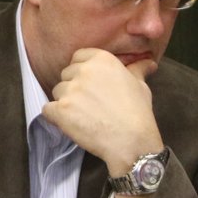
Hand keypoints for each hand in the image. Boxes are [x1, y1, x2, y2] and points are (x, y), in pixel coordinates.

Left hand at [41, 48, 164, 174]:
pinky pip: (47, 110)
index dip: (81, 71)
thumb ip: (137, 70)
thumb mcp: (140, 86)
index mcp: (101, 59)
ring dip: (65, 103)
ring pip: (56, 92)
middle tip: (89, 104)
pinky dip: (55, 117)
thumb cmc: (138, 112)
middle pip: (66, 75)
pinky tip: (71, 124)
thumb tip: (149, 63)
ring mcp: (70, 90)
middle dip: (73, 88)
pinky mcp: (60, 110)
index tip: (90, 85)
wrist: (131, 140)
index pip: (78, 57)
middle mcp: (83, 71)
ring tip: (83, 117)